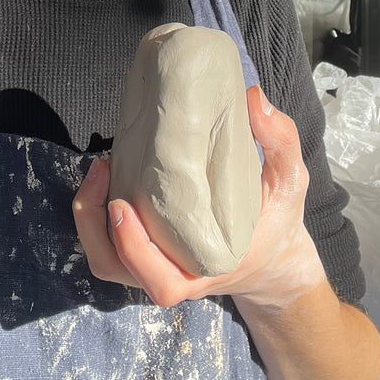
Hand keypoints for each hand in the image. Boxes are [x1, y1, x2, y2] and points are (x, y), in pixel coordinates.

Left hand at [72, 87, 327, 309]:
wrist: (273, 255)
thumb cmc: (276, 218)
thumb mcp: (290, 180)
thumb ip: (280, 140)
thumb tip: (252, 97)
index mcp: (207, 267)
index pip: (163, 282)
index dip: (134, 250)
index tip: (123, 205)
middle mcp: (176, 274)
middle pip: (119, 271)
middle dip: (97, 228)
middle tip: (101, 171)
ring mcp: (158, 265)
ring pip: (108, 262)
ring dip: (90, 222)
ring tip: (97, 170)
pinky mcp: (147, 250)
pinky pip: (110, 247)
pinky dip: (96, 217)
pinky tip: (107, 173)